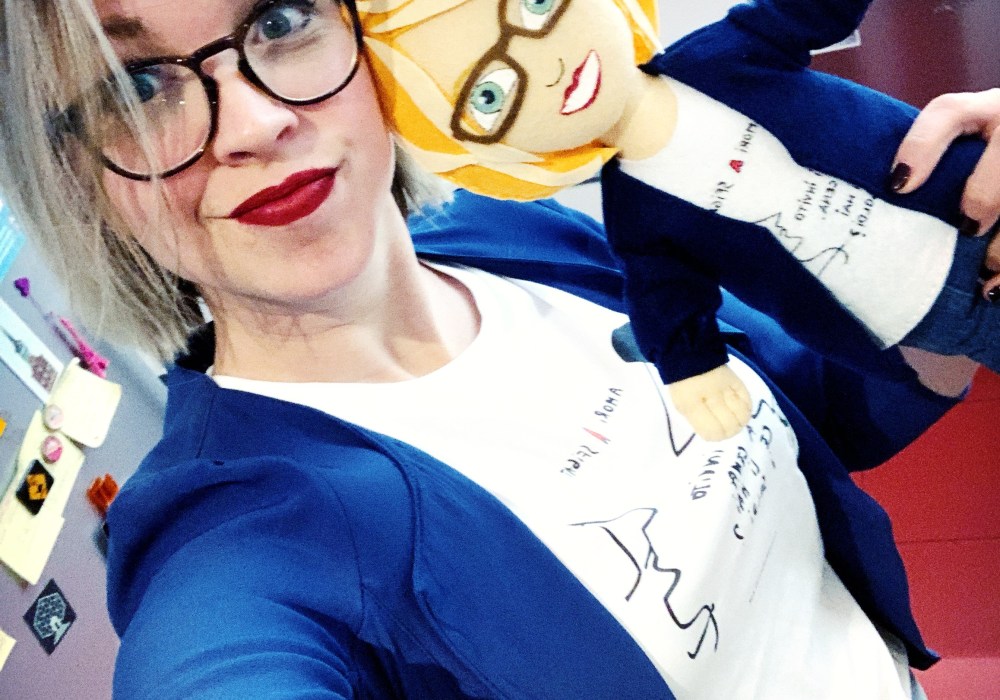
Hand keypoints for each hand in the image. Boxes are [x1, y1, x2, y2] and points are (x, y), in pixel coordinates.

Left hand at [668, 364, 751, 441]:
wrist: (689, 352)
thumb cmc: (681, 382)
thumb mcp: (680, 403)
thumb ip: (696, 419)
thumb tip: (713, 431)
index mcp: (690, 403)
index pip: (711, 430)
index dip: (715, 437)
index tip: (714, 435)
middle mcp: (710, 396)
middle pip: (728, 424)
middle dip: (729, 432)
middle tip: (726, 430)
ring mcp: (725, 388)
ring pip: (741, 414)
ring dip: (739, 424)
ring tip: (735, 424)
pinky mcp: (736, 380)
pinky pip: (747, 400)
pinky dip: (746, 410)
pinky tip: (742, 413)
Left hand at [891, 89, 999, 295]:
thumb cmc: (985, 162)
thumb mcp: (967, 151)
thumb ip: (939, 173)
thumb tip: (886, 216)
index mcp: (985, 110)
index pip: (947, 112)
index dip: (919, 147)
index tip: (897, 187)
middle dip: (986, 194)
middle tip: (968, 229)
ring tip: (990, 274)